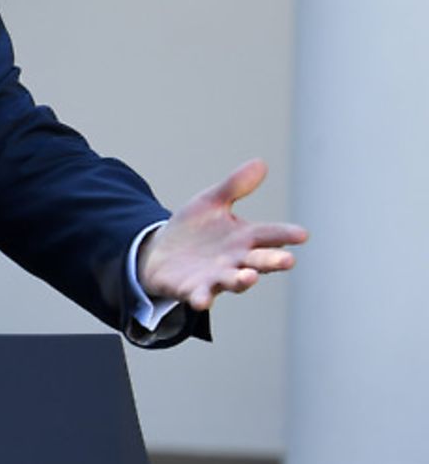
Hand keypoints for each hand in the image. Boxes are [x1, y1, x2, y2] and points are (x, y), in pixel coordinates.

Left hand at [139, 159, 308, 310]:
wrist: (160, 253)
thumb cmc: (194, 230)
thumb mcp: (211, 203)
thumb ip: (234, 186)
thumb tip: (261, 162)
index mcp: (244, 238)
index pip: (270, 235)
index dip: (286, 234)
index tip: (302, 234)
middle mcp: (235, 260)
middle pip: (258, 261)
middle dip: (272, 261)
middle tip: (287, 260)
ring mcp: (215, 277)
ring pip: (233, 281)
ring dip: (242, 280)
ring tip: (249, 277)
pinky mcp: (192, 289)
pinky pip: (199, 295)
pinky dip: (201, 298)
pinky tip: (202, 300)